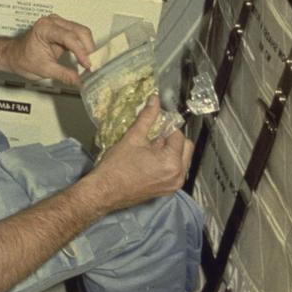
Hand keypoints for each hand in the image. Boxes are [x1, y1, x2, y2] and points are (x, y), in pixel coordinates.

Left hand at [5, 13, 94, 87]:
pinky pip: (78, 35)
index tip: (87, 64)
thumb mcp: (44, 70)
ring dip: (88, 47)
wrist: (14, 56)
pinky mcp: (62, 30)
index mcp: (44, 28)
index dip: (81, 51)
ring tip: (89, 63)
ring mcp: (58, 24)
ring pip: (81, 32)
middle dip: (88, 49)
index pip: (68, 37)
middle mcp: (52, 22)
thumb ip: (64, 75)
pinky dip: (84, 47)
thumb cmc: (22, 58)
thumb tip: (80, 81)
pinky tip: (85, 58)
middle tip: (91, 65)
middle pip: (79, 31)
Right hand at [89, 96, 193, 212]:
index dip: (167, 126)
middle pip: (186, 147)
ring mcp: (174, 185)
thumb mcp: (133, 138)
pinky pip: (176, 170)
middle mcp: (178, 175)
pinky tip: (151, 158)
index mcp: (172, 162)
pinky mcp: (168, 190)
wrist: (105, 191)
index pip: (178, 135)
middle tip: (154, 134)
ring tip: (151, 147)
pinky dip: (168, 162)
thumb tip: (155, 100)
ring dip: (171, 150)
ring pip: (182, 159)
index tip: (156, 122)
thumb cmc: (116, 167)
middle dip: (172, 138)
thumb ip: (147, 117)